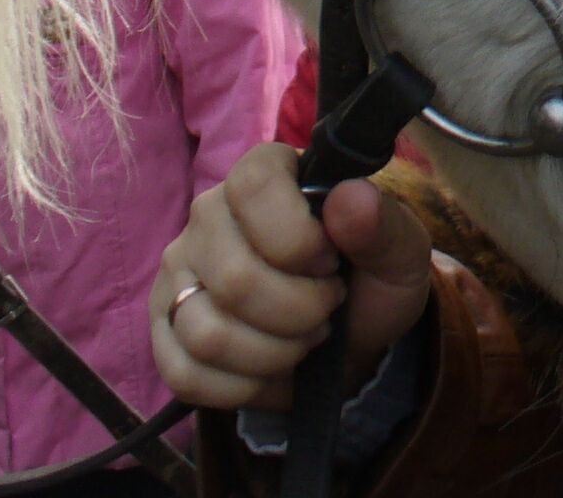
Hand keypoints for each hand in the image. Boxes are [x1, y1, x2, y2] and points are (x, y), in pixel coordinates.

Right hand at [150, 142, 432, 410]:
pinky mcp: (164, 329)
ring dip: (275, 353)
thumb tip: (351, 198)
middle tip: (327, 308)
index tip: (331, 261)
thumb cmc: (369, 282)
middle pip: (235, 278)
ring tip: (304, 338)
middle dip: (300, 311)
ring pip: (208, 335)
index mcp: (264, 174)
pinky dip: (244, 387)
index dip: (297, 237)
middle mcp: (208, 215)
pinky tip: (272, 369)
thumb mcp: (399, 253)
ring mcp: (179, 273)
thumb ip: (382, 224)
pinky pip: (187, 376)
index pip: (254, 186)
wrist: (348, 339)